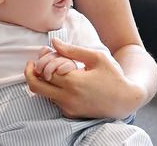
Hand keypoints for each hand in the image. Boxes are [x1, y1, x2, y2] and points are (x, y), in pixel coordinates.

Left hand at [25, 38, 143, 118]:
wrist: (125, 100)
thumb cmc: (113, 76)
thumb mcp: (96, 57)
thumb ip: (72, 50)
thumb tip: (53, 42)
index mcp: (73, 82)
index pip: (44, 71)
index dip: (40, 61)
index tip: (42, 53)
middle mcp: (68, 97)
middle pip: (36, 86)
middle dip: (30, 74)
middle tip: (32, 65)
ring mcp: (69, 108)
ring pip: (44, 94)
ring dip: (44, 82)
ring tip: (54, 71)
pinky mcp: (71, 114)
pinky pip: (54, 101)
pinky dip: (53, 91)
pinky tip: (64, 82)